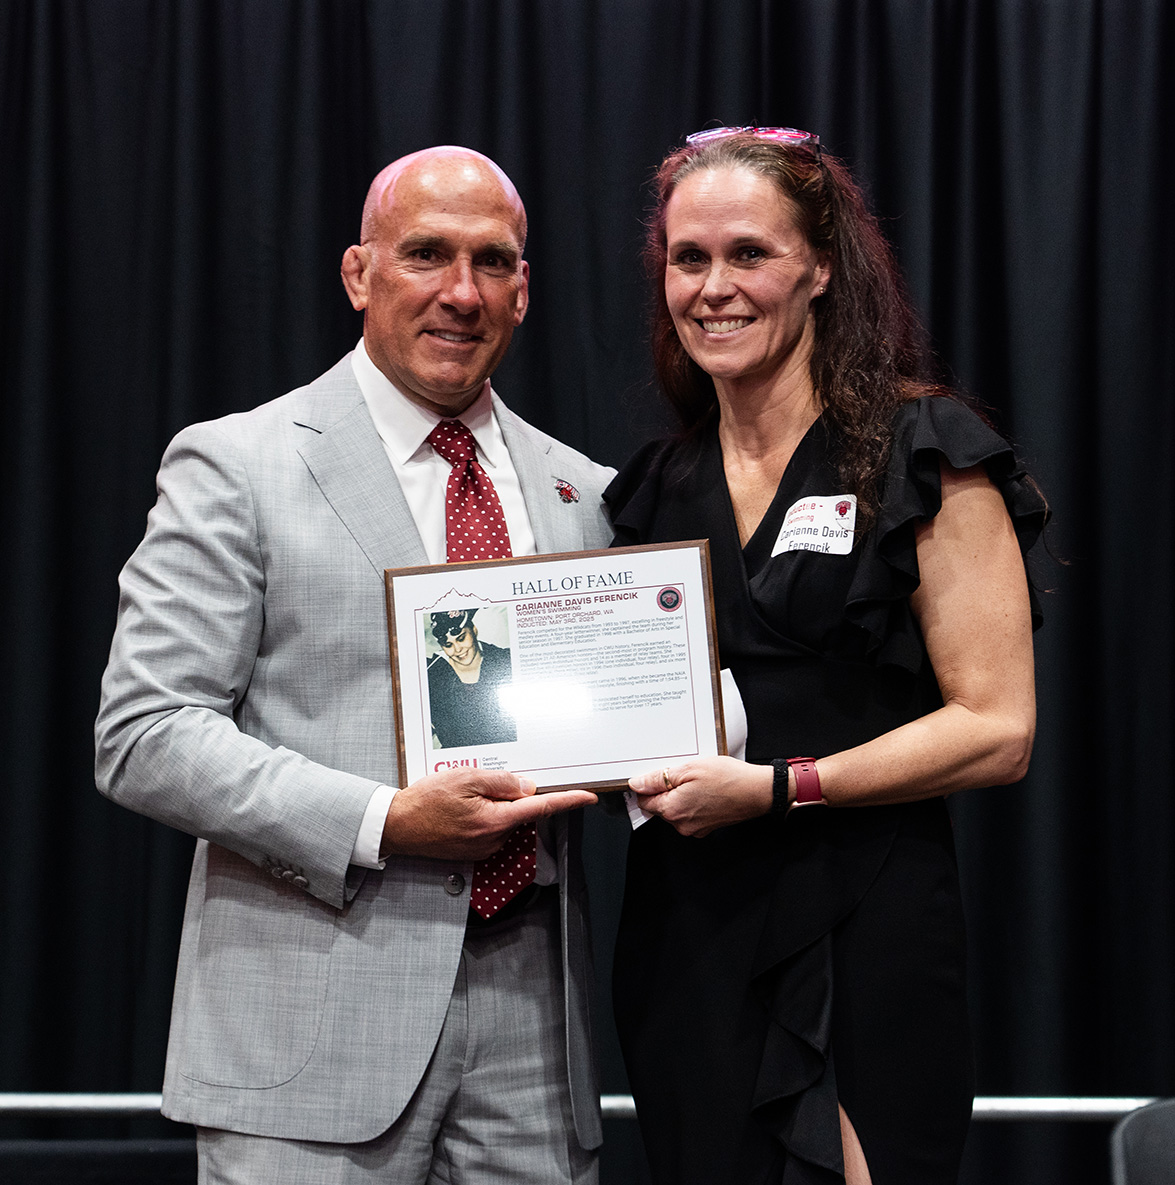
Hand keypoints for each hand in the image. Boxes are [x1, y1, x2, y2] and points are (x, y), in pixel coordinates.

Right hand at [381, 767, 595, 859]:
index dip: (568, 801)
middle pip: (519, 811)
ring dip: (493, 806)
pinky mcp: (474, 852)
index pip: (541, 808)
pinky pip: (490, 829)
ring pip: (504, 820)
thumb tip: (527, 787)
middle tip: (478, 784)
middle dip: (508, 795)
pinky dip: (483, 816)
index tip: (588, 797)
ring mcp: (484, 849)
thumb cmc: (426, 801)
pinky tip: (459, 810)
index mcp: (495, 820)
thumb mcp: (466, 778)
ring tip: (460, 798)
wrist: (396, 826)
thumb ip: (501, 782)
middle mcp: (494, 839)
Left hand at [629, 757, 771, 837]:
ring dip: (680, 795)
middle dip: (666, 790)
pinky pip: (690, 814)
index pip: (644, 801)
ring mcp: (694, 829)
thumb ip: (658, 779)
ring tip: (698, 781)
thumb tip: (636, 784)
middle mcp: (681, 824)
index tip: (658, 775)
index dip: (648, 786)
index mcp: (672, 810)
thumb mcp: (688, 769)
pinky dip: (693, 802)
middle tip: (684, 774)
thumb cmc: (728, 778)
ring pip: (675, 810)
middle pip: (659, 806)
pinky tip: (706, 790)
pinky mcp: (706, 828)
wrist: (758, 792)